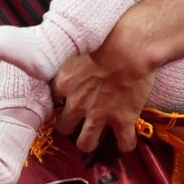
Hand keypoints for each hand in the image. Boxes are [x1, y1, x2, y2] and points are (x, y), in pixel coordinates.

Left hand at [53, 38, 156, 153]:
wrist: (130, 47)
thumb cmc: (106, 38)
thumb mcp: (76, 45)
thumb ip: (68, 57)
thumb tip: (62, 50)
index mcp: (64, 83)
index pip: (53, 102)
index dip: (61, 102)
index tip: (69, 99)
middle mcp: (77, 104)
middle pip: (63, 128)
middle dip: (70, 127)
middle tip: (80, 120)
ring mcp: (99, 115)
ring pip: (86, 144)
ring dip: (90, 141)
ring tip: (96, 136)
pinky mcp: (123, 120)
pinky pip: (124, 144)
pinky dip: (125, 144)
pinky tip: (125, 139)